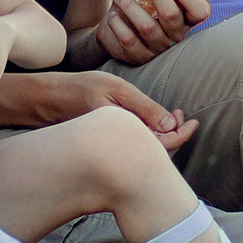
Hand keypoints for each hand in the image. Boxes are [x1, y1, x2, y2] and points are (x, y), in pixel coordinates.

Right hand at [36, 70, 198, 155]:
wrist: (49, 99)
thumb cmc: (82, 89)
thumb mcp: (116, 89)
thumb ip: (144, 107)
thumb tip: (172, 123)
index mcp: (124, 134)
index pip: (162, 146)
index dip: (182, 135)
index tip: (193, 122)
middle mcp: (118, 149)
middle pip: (157, 154)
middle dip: (177, 137)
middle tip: (185, 117)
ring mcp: (113, 149)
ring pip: (147, 152)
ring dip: (165, 137)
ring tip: (175, 117)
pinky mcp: (109, 148)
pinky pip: (135, 148)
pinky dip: (151, 137)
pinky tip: (156, 122)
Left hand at [97, 0, 210, 65]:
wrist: (123, 34)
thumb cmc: (145, 7)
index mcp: (188, 19)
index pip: (199, 11)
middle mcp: (177, 36)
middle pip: (170, 14)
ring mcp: (159, 48)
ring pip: (147, 27)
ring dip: (131, 7)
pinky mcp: (140, 57)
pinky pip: (129, 41)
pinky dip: (119, 26)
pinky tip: (112, 15)